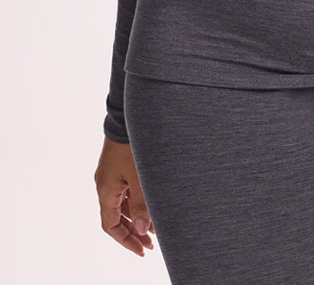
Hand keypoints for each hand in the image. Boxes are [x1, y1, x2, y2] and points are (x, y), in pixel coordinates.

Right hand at [94, 136, 154, 256]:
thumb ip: (140, 204)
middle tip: (151, 244)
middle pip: (116, 217)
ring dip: (136, 217)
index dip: (125, 240)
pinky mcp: (119, 166)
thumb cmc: (132, 144)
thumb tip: (141, 230)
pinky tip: (150, 205)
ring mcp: (111, 175)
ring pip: (122, 204)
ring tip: (154, 228)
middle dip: (132, 232)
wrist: (127, 116)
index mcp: (106, 190)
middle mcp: (105, 184)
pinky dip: (136, 202)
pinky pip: (125, 191)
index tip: (141, 250)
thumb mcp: (139, 177)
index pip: (111, 226)